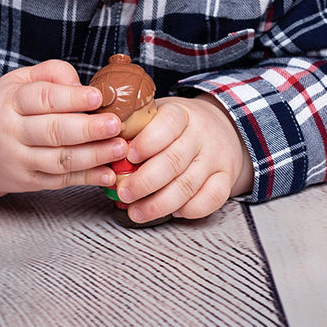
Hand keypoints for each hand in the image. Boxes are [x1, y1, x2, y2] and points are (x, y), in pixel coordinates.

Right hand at [0, 59, 127, 195]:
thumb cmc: (7, 106)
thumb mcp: (20, 79)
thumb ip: (52, 74)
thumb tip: (81, 85)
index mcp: (9, 101)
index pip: (43, 99)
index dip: (71, 98)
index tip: (98, 96)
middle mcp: (11, 132)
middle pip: (53, 131)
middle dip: (87, 129)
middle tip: (115, 124)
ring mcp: (18, 160)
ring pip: (59, 160)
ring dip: (93, 156)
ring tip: (119, 147)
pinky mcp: (28, 182)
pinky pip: (60, 181)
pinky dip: (87, 179)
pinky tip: (108, 173)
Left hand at [115, 94, 253, 222]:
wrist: (222, 126)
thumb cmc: (177, 125)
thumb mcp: (157, 114)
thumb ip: (135, 127)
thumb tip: (100, 144)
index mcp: (180, 113)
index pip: (167, 125)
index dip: (148, 142)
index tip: (128, 156)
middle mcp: (201, 134)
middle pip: (174, 160)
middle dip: (145, 182)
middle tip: (124, 193)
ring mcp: (216, 157)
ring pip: (189, 184)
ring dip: (160, 203)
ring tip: (137, 212)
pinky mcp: (226, 177)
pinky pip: (212, 198)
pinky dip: (191, 210)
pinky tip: (173, 212)